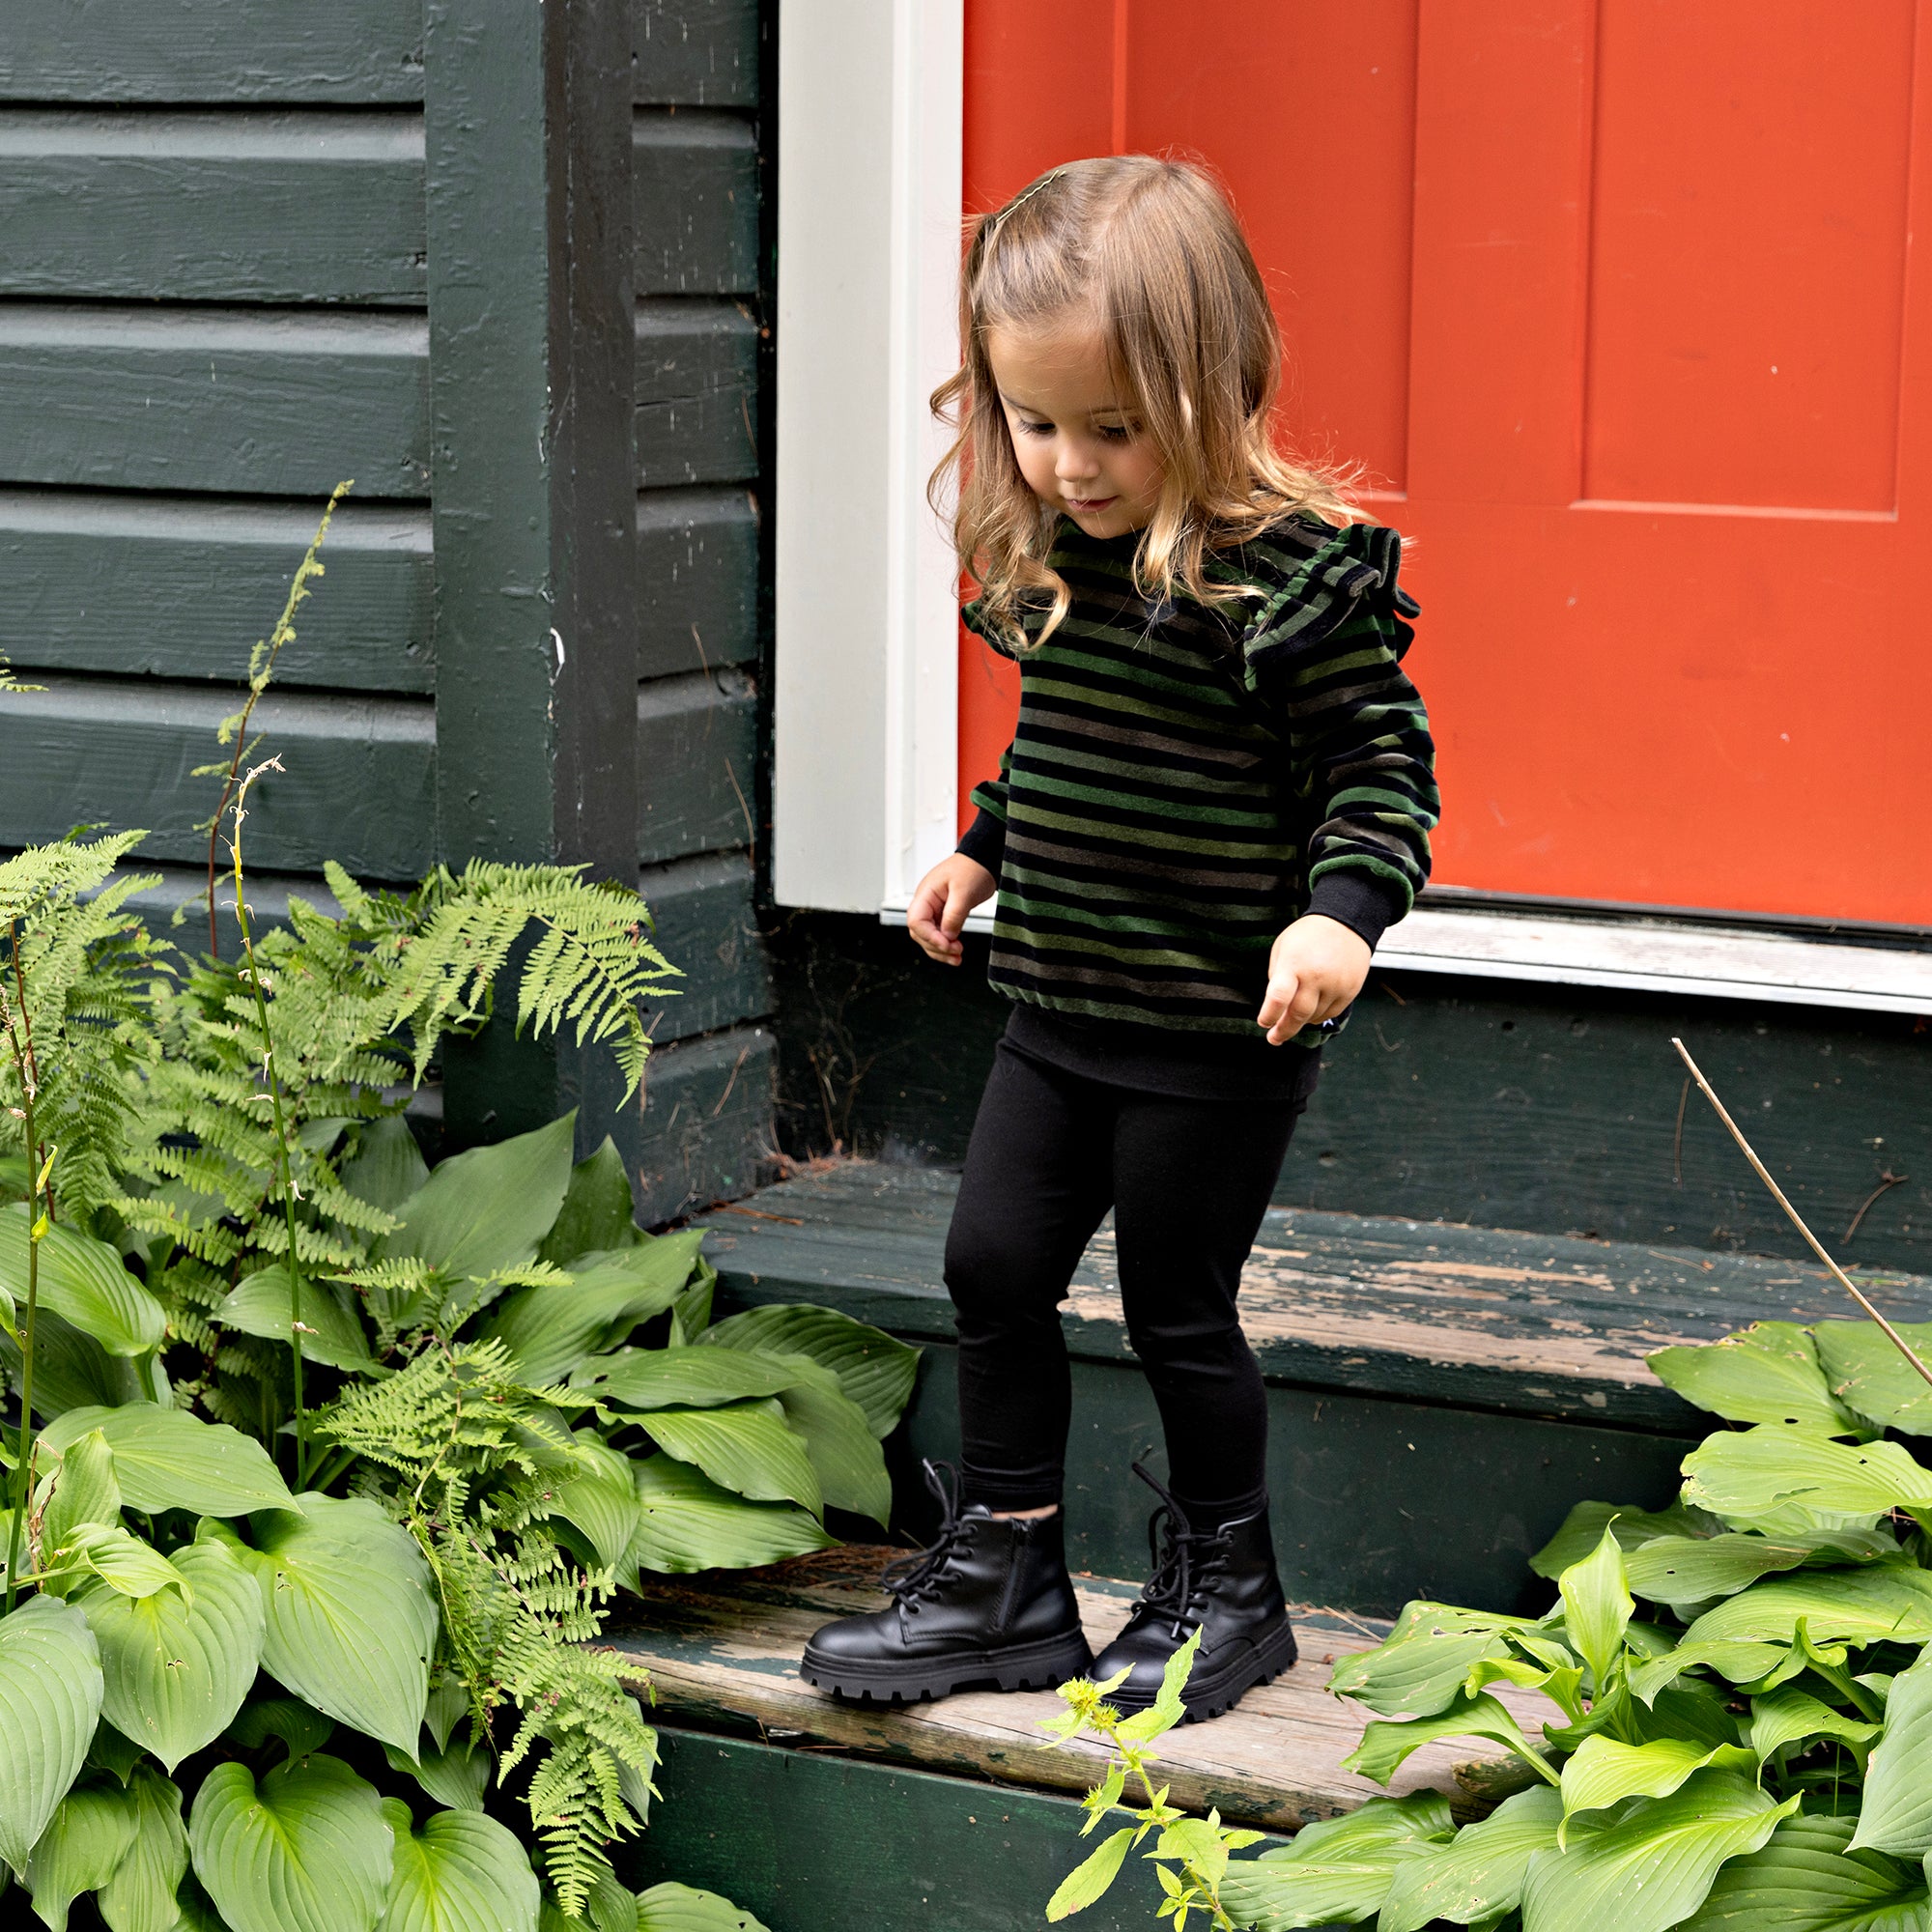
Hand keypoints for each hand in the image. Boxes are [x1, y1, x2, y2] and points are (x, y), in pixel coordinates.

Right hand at [907, 853, 995, 965]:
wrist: (985, 860)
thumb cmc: (973, 868)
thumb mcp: (964, 892)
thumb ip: (954, 915)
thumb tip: (948, 936)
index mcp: (926, 894)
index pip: (916, 921)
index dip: (930, 936)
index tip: (948, 944)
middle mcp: (927, 902)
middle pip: (920, 933)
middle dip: (936, 946)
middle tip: (956, 952)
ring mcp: (935, 909)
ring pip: (929, 937)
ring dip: (941, 950)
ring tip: (957, 958)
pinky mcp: (945, 914)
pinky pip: (941, 934)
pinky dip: (948, 945)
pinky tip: (957, 952)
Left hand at [1257, 914, 1371, 1043]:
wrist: (1346, 923)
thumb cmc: (1309, 935)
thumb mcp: (1282, 948)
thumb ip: (1277, 976)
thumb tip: (1276, 1006)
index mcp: (1294, 964)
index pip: (1278, 997)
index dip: (1269, 1016)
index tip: (1264, 1023)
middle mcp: (1316, 976)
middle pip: (1298, 1015)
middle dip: (1284, 1030)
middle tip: (1274, 1038)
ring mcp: (1336, 985)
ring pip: (1315, 1017)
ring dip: (1301, 1021)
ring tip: (1294, 1016)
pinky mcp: (1350, 991)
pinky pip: (1331, 1014)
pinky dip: (1319, 1016)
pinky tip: (1312, 1008)